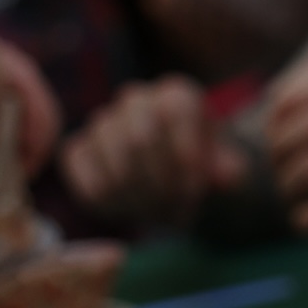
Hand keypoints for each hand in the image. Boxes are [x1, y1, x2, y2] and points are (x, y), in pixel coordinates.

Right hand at [59, 76, 246, 227]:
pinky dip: (109, 204)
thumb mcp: (228, 170)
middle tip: (176, 210)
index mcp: (177, 93)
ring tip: (159, 213)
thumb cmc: (205, 172)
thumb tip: (226, 175)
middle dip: (160, 184)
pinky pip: (85, 179)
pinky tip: (130, 210)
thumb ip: (230, 171)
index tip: (196, 191)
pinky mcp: (76, 150)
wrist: (176, 182)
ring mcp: (101, 121)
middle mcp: (136, 98)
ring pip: (112, 162)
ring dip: (138, 199)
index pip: (172, 113)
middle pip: (138, 139)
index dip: (184, 158)